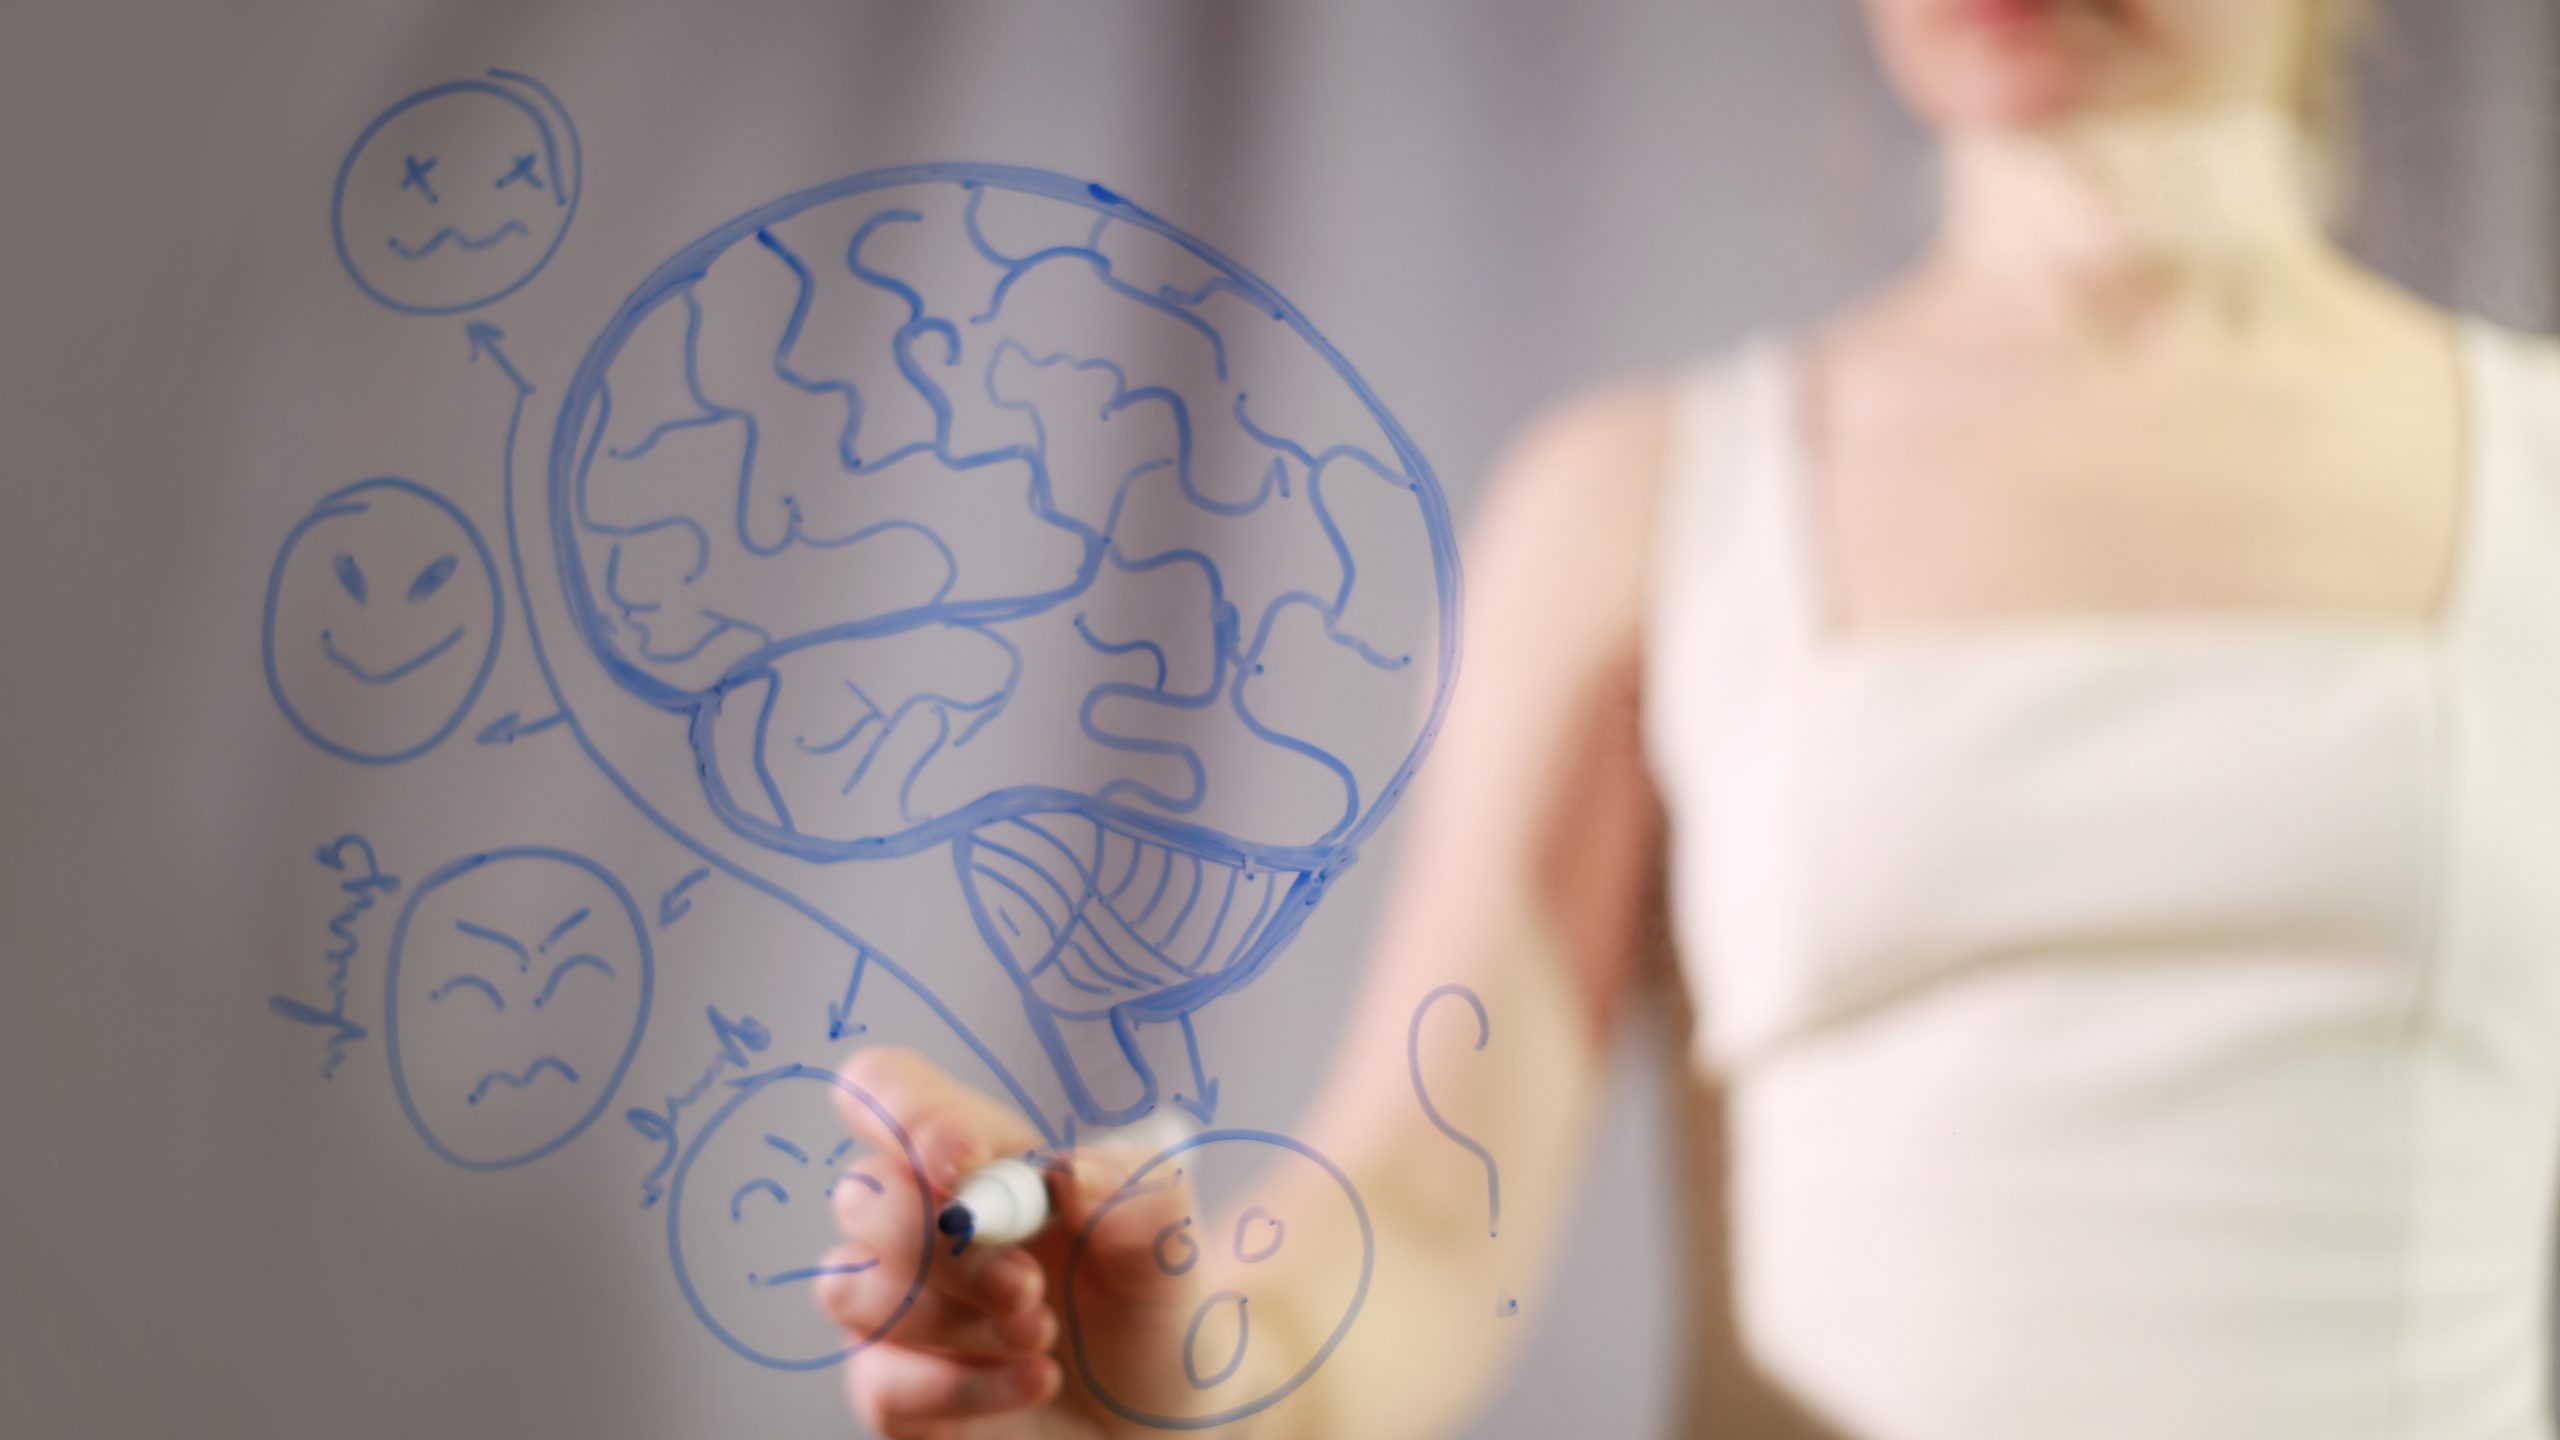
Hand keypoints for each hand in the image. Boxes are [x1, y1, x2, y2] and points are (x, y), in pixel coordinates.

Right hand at [820, 1046, 1207, 1438]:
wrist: (1158, 1413)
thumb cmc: (1149, 1307)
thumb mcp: (1169, 1245)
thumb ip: (1136, 1193)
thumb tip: (1066, 1172)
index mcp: (980, 1158)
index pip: (888, 1090)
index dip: (905, 1112)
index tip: (966, 1162)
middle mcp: (922, 1224)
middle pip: (859, 1195)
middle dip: (937, 1241)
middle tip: (1026, 1285)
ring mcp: (897, 1308)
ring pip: (853, 1290)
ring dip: (953, 1319)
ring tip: (1044, 1335)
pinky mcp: (893, 1388)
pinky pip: (879, 1384)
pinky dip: (961, 1386)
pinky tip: (1035, 1380)